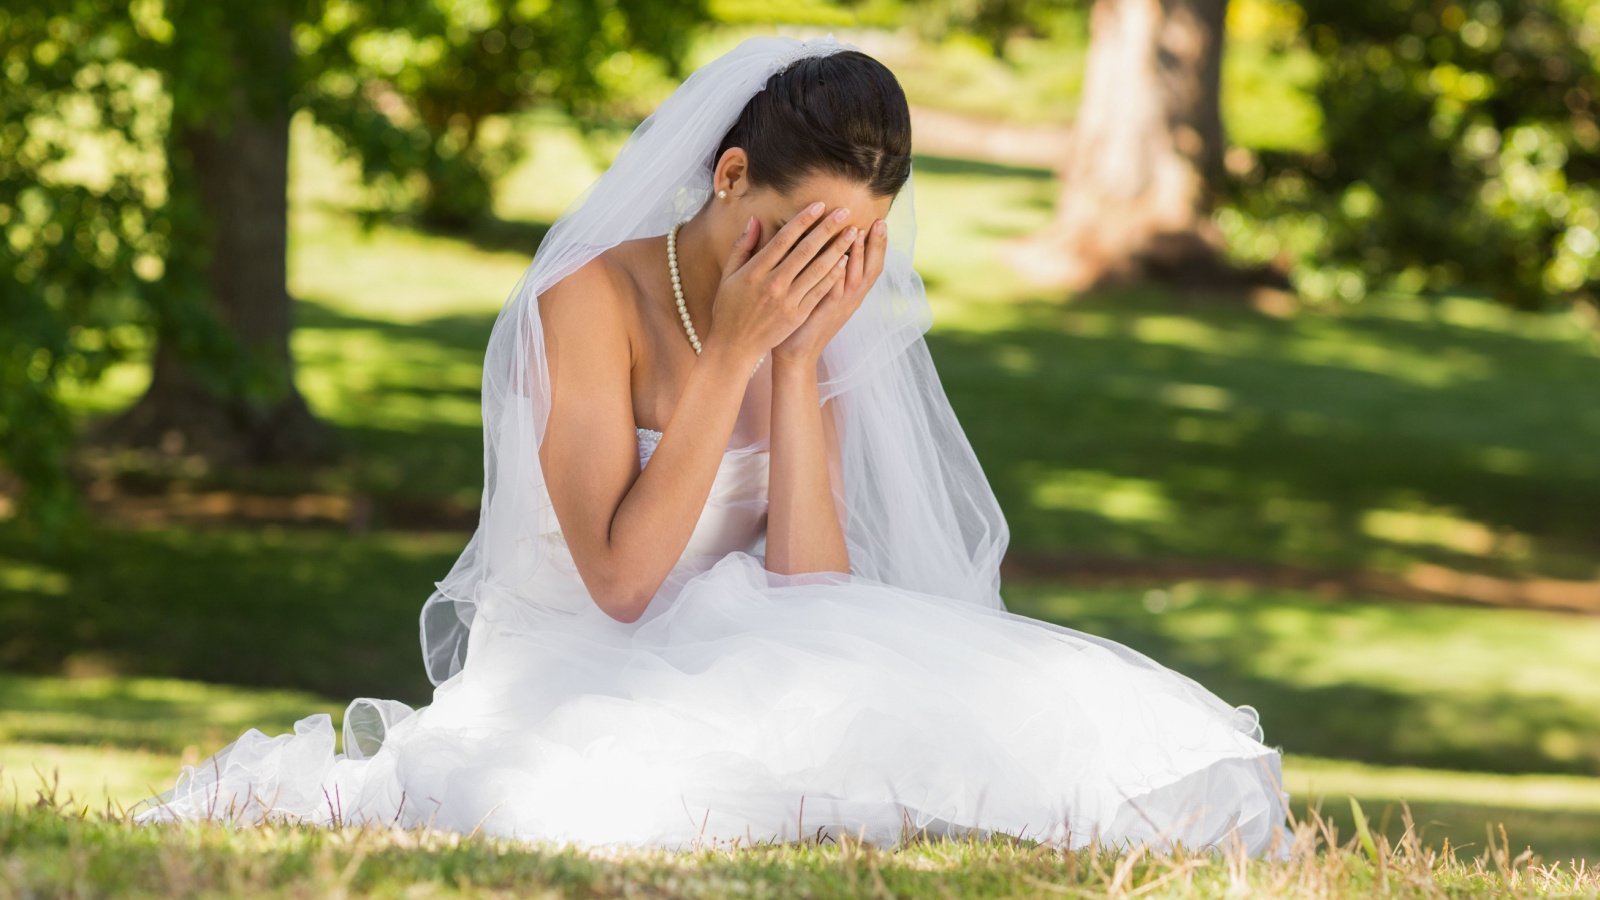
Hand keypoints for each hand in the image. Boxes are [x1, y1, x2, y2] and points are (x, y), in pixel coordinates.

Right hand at [704, 202, 854, 362]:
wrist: (734, 346)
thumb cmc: (729, 308)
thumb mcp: (728, 275)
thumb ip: (742, 246)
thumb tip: (755, 220)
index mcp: (755, 271)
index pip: (784, 239)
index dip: (803, 220)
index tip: (820, 205)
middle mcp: (774, 284)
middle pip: (806, 250)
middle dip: (827, 229)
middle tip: (845, 212)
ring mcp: (788, 301)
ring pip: (817, 270)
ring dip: (837, 249)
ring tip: (853, 233)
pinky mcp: (797, 315)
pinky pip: (819, 291)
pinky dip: (833, 276)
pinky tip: (846, 261)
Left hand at [773, 217, 886, 364]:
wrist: (798, 353)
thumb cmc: (806, 320)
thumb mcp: (823, 294)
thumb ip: (828, 272)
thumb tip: (832, 248)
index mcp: (852, 293)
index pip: (872, 265)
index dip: (878, 245)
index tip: (880, 221)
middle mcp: (851, 299)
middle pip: (872, 269)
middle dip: (877, 245)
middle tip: (880, 221)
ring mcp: (840, 306)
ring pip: (855, 278)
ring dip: (859, 255)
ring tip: (859, 231)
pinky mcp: (824, 312)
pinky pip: (835, 291)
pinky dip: (840, 275)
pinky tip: (841, 259)